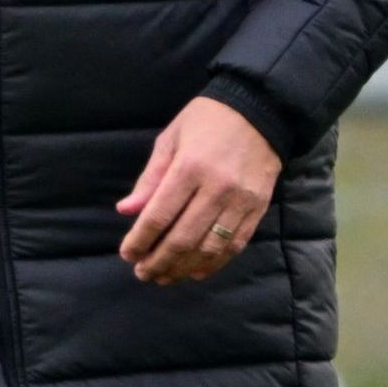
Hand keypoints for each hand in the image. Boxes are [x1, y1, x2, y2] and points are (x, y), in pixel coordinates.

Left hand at [117, 95, 279, 285]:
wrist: (261, 110)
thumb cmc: (207, 120)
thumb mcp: (171, 138)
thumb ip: (150, 178)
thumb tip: (126, 211)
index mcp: (190, 167)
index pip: (159, 216)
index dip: (140, 240)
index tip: (127, 255)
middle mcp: (216, 188)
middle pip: (182, 239)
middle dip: (158, 262)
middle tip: (142, 273)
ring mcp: (240, 201)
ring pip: (208, 248)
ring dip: (182, 268)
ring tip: (164, 277)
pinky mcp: (258, 209)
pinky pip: (234, 246)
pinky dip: (213, 264)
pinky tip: (195, 272)